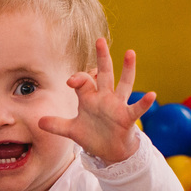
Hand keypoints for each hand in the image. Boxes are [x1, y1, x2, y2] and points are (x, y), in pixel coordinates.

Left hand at [38, 39, 154, 165]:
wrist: (110, 151)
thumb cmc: (93, 136)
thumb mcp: (72, 131)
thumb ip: (57, 125)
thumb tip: (39, 122)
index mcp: (90, 98)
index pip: (83, 82)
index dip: (77, 79)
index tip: (71, 81)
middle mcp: (104, 97)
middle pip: (104, 74)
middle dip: (102, 58)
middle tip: (100, 40)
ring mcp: (117, 105)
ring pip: (123, 84)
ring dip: (127, 69)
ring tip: (130, 53)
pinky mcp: (127, 117)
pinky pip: (136, 108)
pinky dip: (144, 103)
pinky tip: (152, 95)